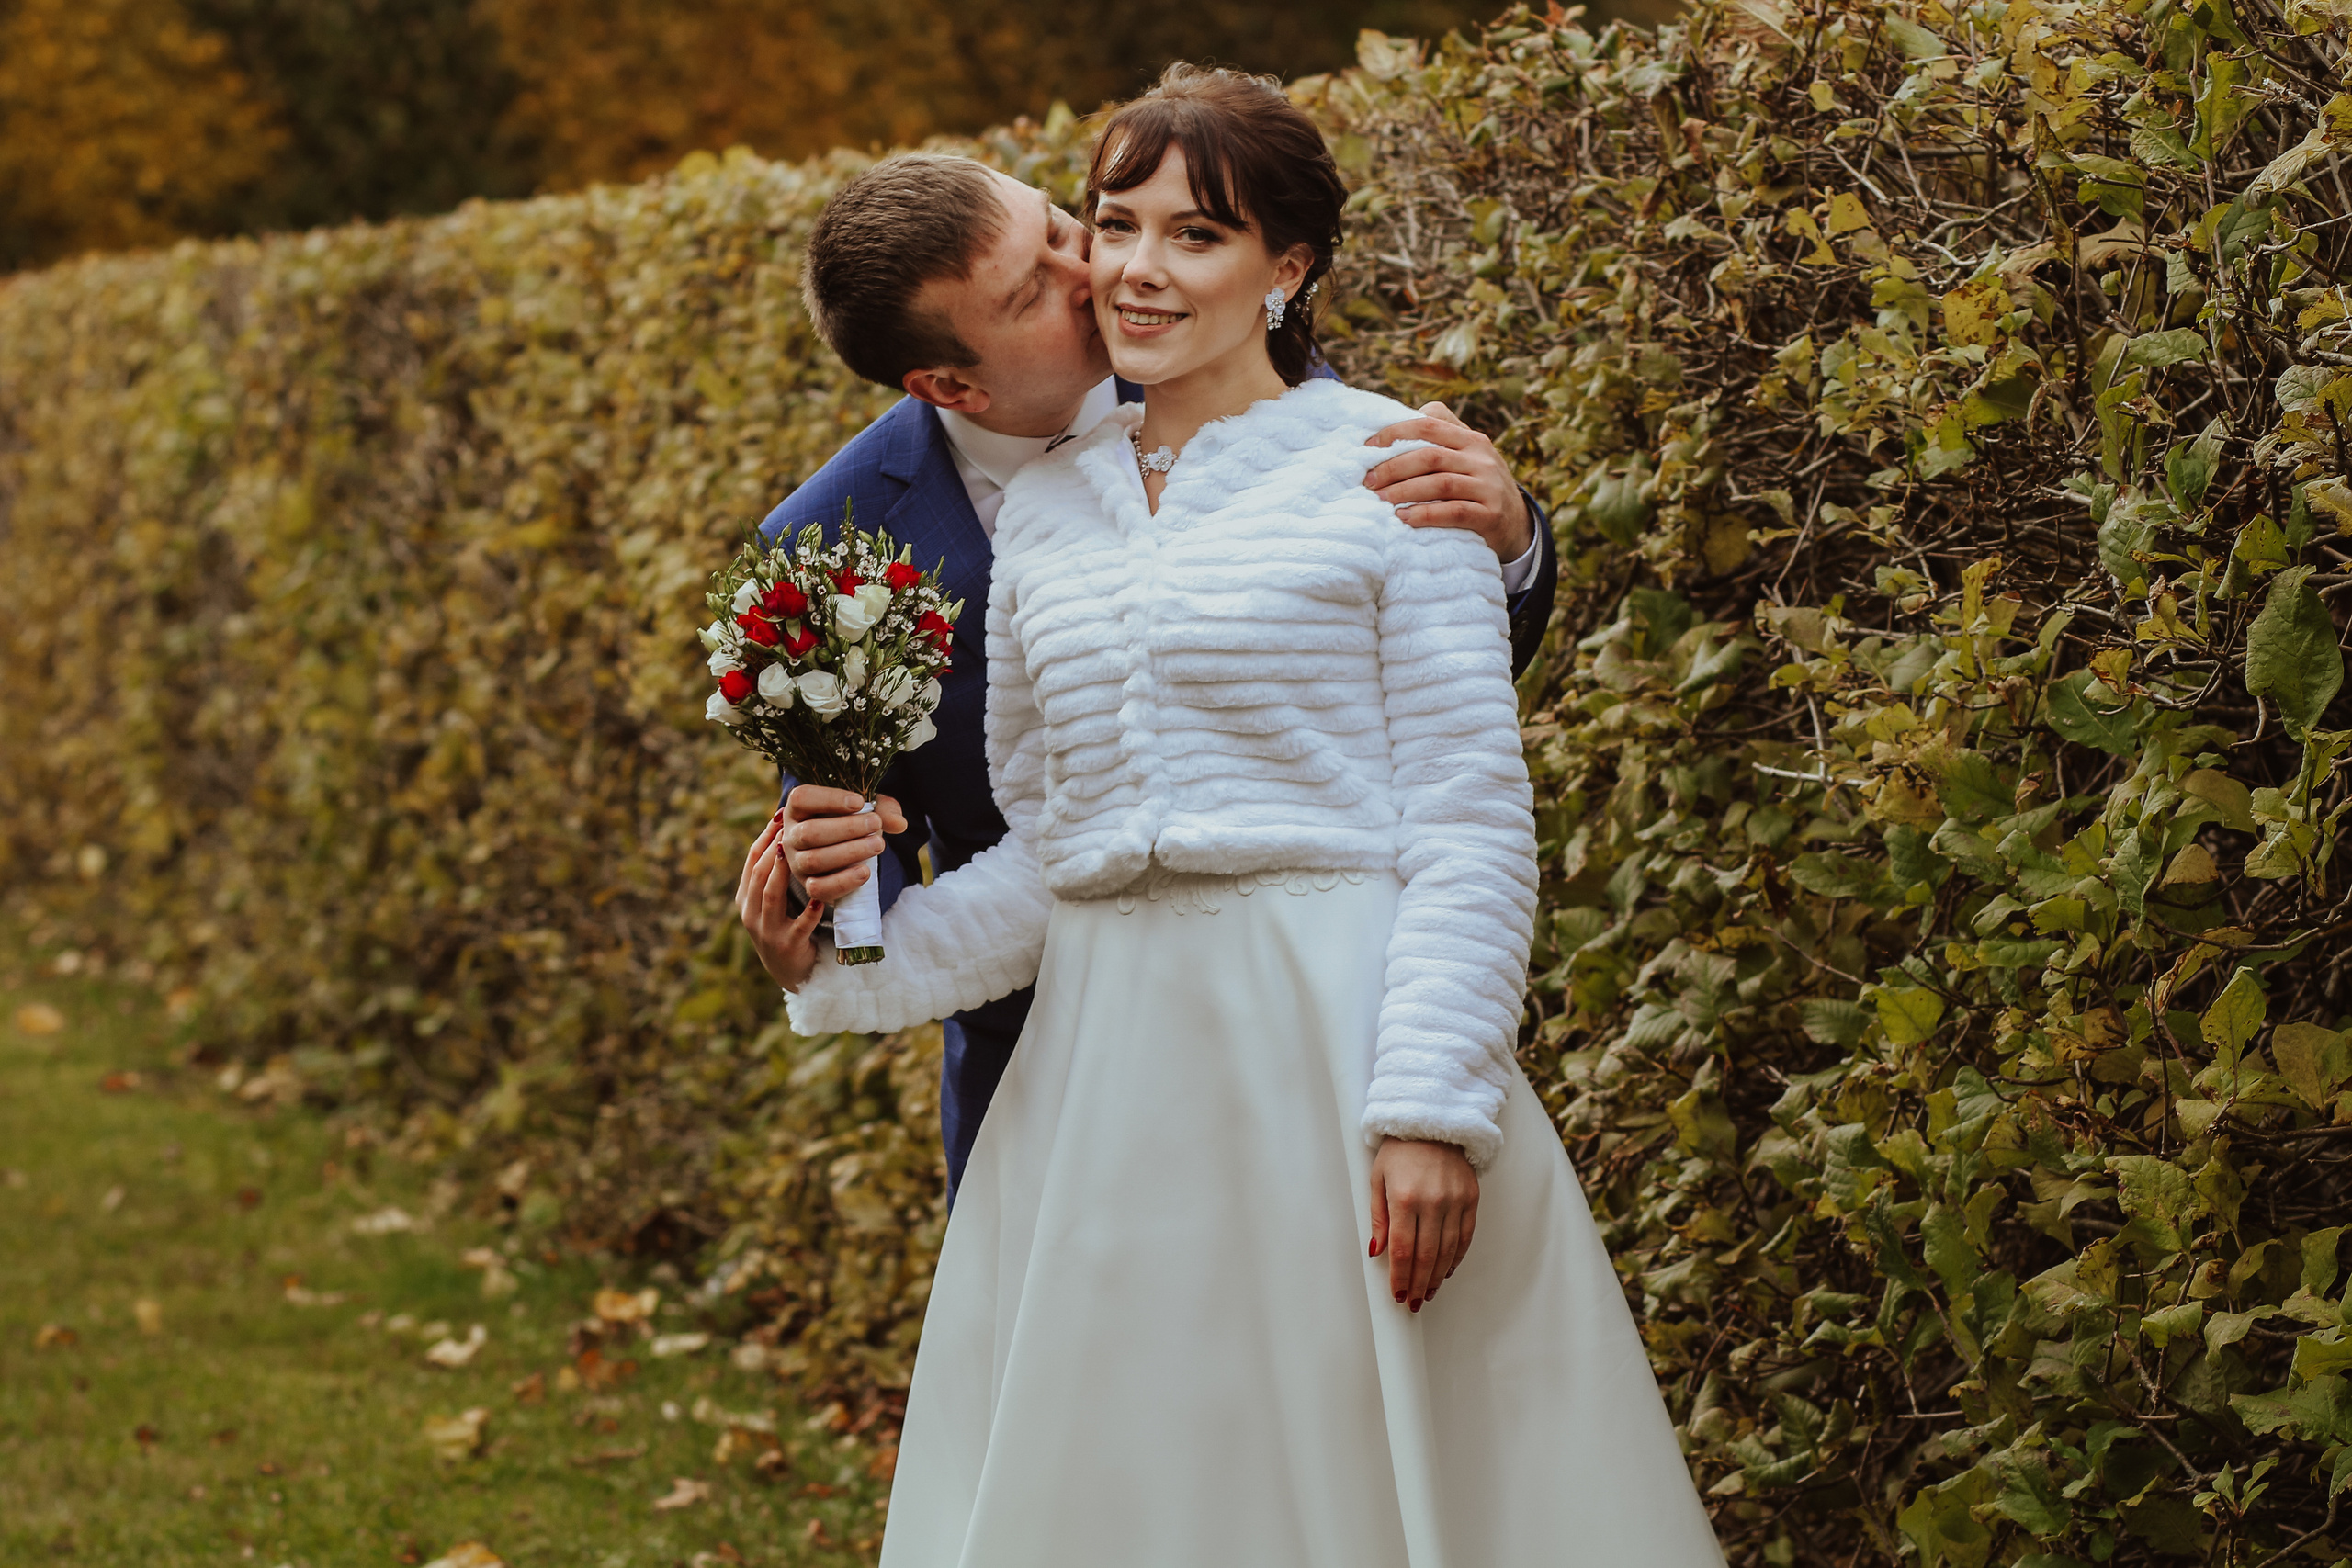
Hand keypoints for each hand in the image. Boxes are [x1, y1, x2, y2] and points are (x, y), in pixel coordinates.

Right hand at [737, 811, 827, 990]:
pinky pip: (798, 926)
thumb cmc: (787, 923)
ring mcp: (767, 930)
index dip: (765, 836)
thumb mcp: (775, 897)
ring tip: (794, 853)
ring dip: (783, 872)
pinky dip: (809, 913)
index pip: (751, 859)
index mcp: (746, 896)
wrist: (791, 970)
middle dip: (773, 848)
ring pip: (771, 896)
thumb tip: (788, 826)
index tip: (782, 815)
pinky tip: (820, 899)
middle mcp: (751, 912)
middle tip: (792, 826)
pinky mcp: (787, 946)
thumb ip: (776, 869)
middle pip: (758, 873)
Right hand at [779, 785, 907, 903]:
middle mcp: (792, 835)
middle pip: (809, 832)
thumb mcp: (868, 809)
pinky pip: (818, 888)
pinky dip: (843, 881)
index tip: (860, 802)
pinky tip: (865, 871)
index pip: (801, 798)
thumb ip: (884, 810)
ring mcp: (798, 863)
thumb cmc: (853, 823)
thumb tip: (900, 824)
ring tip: (878, 845)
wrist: (847, 853)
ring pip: (815, 860)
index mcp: (799, 809)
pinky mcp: (809, 885)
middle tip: (875, 824)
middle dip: (847, 828)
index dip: (829, 799)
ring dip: (850, 852)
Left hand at [1364, 402, 1534, 564]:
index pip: (1429, 424)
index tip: (1367, 446)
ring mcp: (1489, 485)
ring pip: (1441, 483)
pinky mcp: (1491, 514)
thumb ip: (1437, 443)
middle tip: (1368, 481)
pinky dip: (1426, 514)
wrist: (1516, 525)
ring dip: (1405, 491)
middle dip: (1394, 467)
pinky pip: (1455, 511)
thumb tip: (1386, 433)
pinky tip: (1404, 518)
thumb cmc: (1475, 488)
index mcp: (1470, 439)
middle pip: (1430, 456)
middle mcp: (1482, 457)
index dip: (1395, 432)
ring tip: (1380, 500)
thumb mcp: (1465, 458)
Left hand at [1368, 1137, 1479, 1311]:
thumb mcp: (1377, 1178)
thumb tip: (1377, 1252)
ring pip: (1448, 1251)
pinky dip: (1456, 1257)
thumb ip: (1378, 1217)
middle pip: (1426, 1256)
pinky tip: (1445, 1270)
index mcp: (1404, 1197)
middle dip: (1417, 1284)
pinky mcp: (1471, 1198)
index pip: (1402, 1249)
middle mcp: (1432, 1202)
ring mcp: (1455, 1200)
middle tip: (1412, 1302)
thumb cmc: (1400, 1149)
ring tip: (1427, 1292)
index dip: (1399, 1277)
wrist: (1433, 1121)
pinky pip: (1465, 1236)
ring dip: (1436, 1277)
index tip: (1397, 1294)